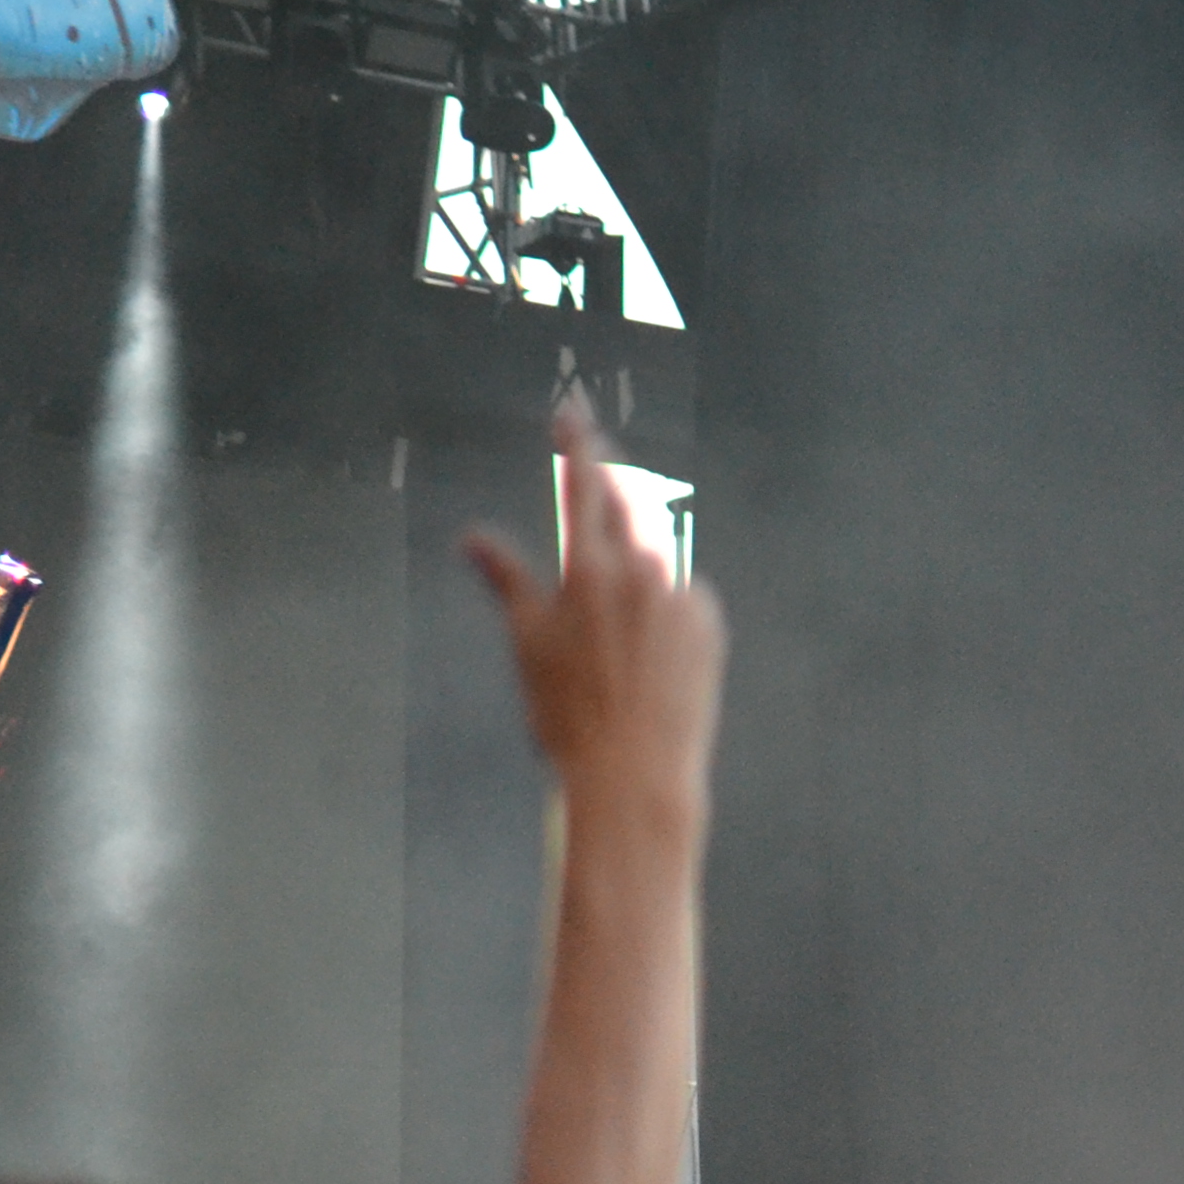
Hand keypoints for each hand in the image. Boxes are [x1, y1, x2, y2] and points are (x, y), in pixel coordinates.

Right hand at [462, 399, 724, 817]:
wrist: (636, 771)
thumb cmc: (568, 714)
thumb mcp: (526, 642)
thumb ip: (505, 579)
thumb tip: (473, 538)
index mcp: (590, 569)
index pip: (583, 484)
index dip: (578, 443)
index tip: (573, 411)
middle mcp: (644, 572)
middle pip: (629, 502)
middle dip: (611, 478)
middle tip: (596, 463)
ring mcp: (683, 596)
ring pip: (659, 548)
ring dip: (635, 544)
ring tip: (613, 586)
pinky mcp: (710, 624)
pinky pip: (684, 591)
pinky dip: (663, 594)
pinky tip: (645, 634)